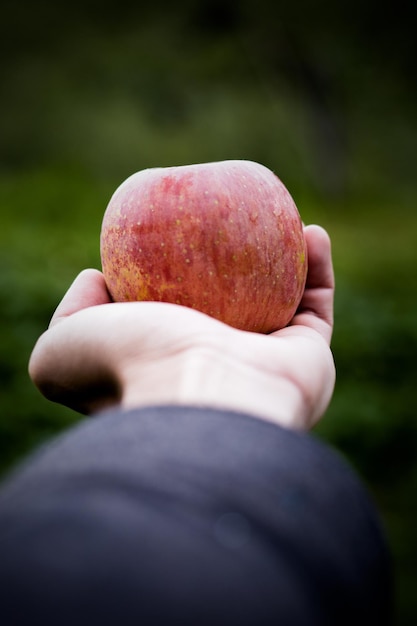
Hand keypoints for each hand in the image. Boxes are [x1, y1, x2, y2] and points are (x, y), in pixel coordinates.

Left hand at [29, 225, 334, 429]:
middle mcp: (218, 369)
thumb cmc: (131, 371)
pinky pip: (316, 305)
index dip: (175, 275)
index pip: (176, 316)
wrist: (200, 400)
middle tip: (234, 223)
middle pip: (234, 303)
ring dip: (285, 260)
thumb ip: (70, 315)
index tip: (175, 236)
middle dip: (237, 267)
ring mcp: (263, 366)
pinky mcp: (307, 362)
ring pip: (281, 302)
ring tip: (281, 217)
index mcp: (169, 367)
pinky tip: (312, 231)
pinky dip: (317, 268)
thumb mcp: (63, 348)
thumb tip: (96, 278)